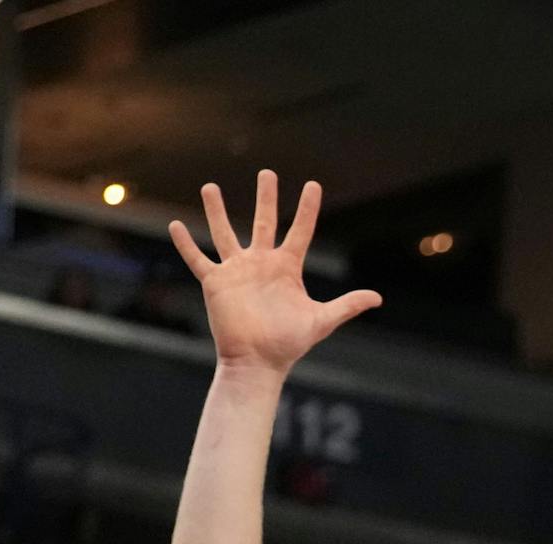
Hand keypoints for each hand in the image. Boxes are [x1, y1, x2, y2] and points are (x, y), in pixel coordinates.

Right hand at [169, 171, 382, 374]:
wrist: (258, 362)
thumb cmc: (289, 344)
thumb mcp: (321, 321)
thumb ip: (347, 306)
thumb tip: (378, 298)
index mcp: (287, 268)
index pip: (301, 231)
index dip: (308, 209)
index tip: (313, 185)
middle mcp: (261, 263)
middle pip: (264, 221)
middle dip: (266, 197)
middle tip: (267, 173)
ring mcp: (237, 270)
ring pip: (225, 232)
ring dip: (217, 210)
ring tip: (210, 186)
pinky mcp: (216, 282)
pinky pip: (198, 258)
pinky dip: (185, 243)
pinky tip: (175, 224)